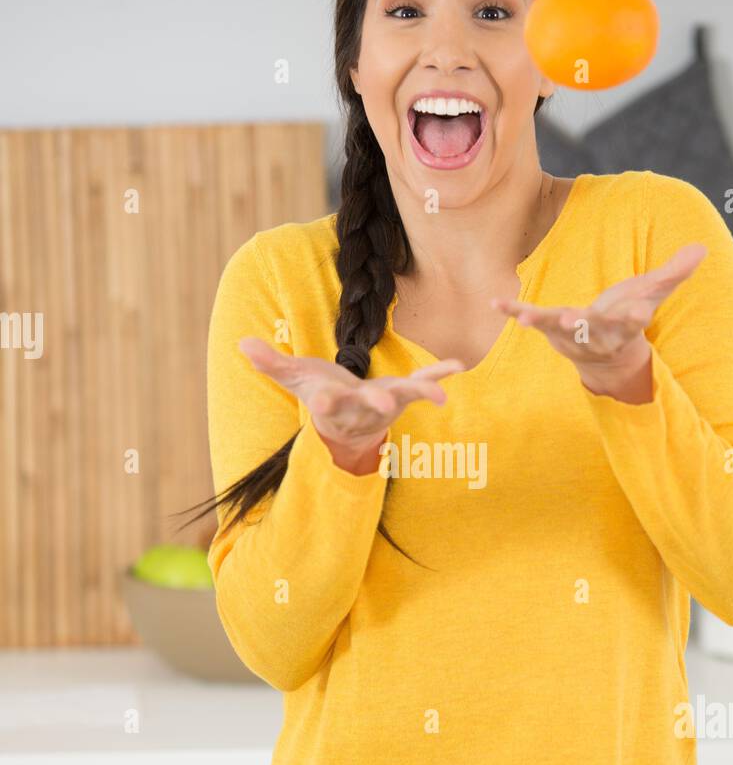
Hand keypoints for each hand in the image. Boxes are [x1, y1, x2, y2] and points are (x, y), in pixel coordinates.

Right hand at [238, 338, 463, 455]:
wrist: (347, 421)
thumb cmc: (320, 393)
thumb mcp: (295, 377)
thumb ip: (271, 363)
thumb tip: (242, 343)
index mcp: (332, 403)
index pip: (326, 404)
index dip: (324, 403)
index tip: (320, 403)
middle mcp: (361, 407)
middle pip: (367, 405)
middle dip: (373, 402)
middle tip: (382, 400)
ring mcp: (385, 402)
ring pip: (401, 397)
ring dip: (419, 394)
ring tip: (440, 397)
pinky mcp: (402, 395)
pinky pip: (422, 384)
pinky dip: (439, 376)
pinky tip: (458, 366)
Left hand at [491, 243, 706, 398]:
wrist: (606, 360)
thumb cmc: (628, 319)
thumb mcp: (652, 295)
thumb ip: (673, 273)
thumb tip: (702, 247)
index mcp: (625, 326)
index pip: (634, 322)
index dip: (636, 316)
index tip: (641, 313)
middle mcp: (598, 335)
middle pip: (593, 330)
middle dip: (585, 325)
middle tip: (575, 319)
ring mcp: (572, 336)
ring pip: (559, 330)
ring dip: (544, 323)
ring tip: (528, 318)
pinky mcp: (552, 331)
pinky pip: (532, 321)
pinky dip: (513, 312)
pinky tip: (496, 303)